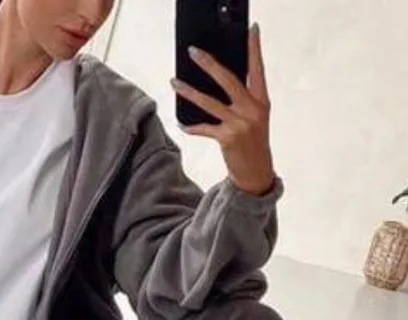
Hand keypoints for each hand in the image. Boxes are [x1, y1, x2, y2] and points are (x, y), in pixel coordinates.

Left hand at [172, 23, 274, 195]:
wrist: (256, 173)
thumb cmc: (253, 143)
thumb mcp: (255, 118)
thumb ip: (244, 100)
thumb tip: (220, 82)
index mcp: (262, 101)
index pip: (258, 69)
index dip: (255, 48)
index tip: (252, 30)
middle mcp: (252, 109)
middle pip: (228, 79)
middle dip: (209, 63)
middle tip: (193, 52)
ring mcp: (240, 124)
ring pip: (209, 102)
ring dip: (189, 91)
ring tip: (174, 82)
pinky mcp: (227, 138)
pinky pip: (204, 128)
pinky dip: (192, 127)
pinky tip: (182, 124)